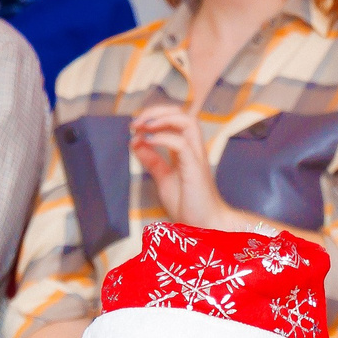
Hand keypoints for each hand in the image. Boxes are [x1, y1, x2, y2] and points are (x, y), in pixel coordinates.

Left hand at [129, 102, 228, 228]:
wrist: (204, 226)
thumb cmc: (188, 205)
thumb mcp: (163, 178)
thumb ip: (151, 160)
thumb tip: (135, 142)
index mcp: (186, 149)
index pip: (173, 120)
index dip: (153, 117)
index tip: (134, 127)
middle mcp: (193, 148)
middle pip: (181, 113)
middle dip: (156, 111)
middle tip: (135, 122)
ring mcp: (196, 157)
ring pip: (186, 121)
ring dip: (161, 118)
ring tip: (142, 126)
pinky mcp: (195, 168)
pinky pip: (180, 144)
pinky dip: (162, 138)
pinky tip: (147, 142)